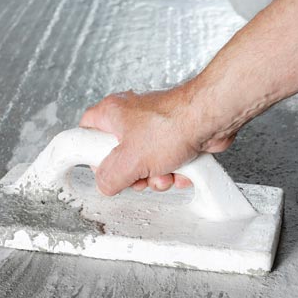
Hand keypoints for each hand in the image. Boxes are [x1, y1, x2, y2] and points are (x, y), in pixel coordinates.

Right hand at [79, 86, 234, 195]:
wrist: (211, 118)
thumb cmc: (174, 124)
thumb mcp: (130, 161)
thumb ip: (109, 177)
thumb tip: (105, 185)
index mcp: (112, 113)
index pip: (86, 133)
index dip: (91, 155)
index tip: (99, 169)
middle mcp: (133, 117)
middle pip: (120, 157)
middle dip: (134, 175)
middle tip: (140, 176)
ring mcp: (156, 128)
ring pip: (147, 164)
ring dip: (158, 177)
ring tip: (166, 171)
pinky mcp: (177, 137)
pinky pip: (169, 163)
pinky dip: (176, 170)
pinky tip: (183, 168)